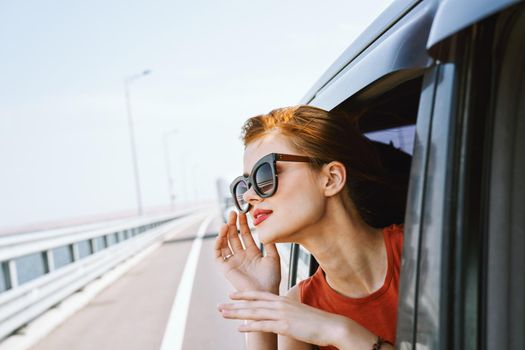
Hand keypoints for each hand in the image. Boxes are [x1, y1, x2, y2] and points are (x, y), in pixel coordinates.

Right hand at [214, 211, 280, 293]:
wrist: (265, 293)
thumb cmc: (271, 278)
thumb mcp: (273, 258)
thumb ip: (271, 244)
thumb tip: (268, 229)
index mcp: (253, 253)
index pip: (246, 235)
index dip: (244, 224)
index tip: (243, 213)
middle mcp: (242, 256)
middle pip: (235, 236)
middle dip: (233, 224)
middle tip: (233, 212)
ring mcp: (233, 261)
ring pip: (225, 243)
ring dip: (225, 232)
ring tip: (226, 222)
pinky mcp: (226, 269)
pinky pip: (218, 255)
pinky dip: (217, 245)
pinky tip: (221, 236)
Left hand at [218, 290, 379, 348]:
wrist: (330, 325)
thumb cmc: (315, 320)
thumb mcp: (298, 310)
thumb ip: (286, 309)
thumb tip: (279, 313)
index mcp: (282, 299)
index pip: (258, 294)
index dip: (243, 294)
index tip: (231, 295)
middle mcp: (279, 304)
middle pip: (251, 303)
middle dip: (234, 305)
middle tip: (219, 306)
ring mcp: (281, 314)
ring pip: (253, 313)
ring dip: (236, 314)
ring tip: (223, 314)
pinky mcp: (284, 325)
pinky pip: (263, 325)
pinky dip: (250, 326)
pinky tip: (240, 328)